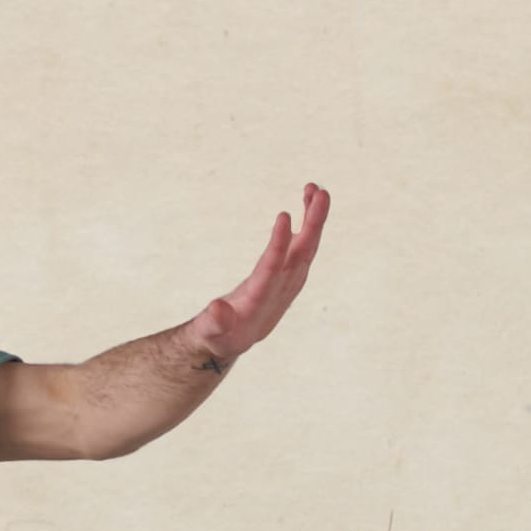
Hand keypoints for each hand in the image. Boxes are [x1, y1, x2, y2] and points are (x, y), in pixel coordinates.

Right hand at [181, 183, 330, 364]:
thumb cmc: (216, 335)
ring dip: (313, 219)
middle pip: (301, 255)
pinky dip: (307, 224)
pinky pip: (302, 246)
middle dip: (312, 224)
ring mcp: (288, 281)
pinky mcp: (288, 275)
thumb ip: (213, 322)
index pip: (272, 269)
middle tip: (320, 193)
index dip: (278, 244)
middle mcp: (280, 289)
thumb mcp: (210, 332)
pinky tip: (309, 201)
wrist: (234, 341)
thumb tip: (217, 310)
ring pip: (306, 248)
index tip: (284, 216)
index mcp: (259, 300)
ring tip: (317, 188)